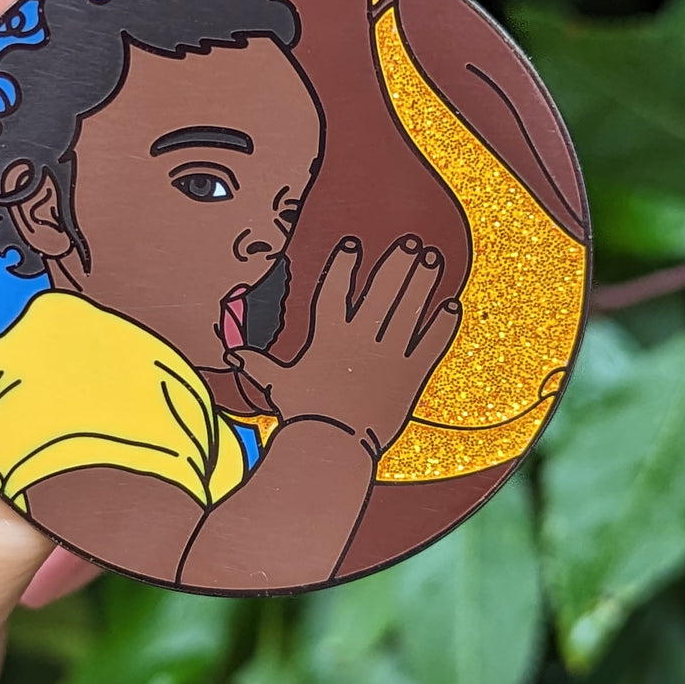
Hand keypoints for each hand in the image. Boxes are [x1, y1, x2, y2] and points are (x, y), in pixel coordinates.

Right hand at [229, 235, 460, 453]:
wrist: (334, 442)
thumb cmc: (302, 413)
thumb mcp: (277, 384)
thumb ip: (257, 364)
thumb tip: (232, 355)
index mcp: (328, 335)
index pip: (336, 288)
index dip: (344, 265)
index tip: (353, 245)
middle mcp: (361, 337)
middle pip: (383, 289)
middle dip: (398, 262)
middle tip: (411, 241)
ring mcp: (390, 353)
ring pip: (410, 308)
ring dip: (423, 281)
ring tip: (434, 258)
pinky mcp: (411, 374)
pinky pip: (431, 343)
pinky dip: (442, 323)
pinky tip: (452, 304)